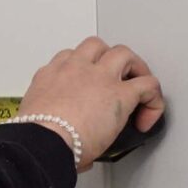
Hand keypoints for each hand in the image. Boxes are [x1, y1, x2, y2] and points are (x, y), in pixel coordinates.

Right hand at [18, 37, 163, 171]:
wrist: (43, 141)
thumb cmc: (35, 136)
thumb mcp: (34, 119)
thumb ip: (52, 121)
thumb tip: (68, 142)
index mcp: (49, 77)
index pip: (67, 59)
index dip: (81, 69)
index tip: (87, 88)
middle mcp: (73, 69)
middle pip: (95, 46)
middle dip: (108, 59)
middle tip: (115, 78)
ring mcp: (98, 77)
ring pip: (123, 53)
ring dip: (133, 68)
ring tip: (136, 88)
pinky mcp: (121, 93)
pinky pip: (148, 84)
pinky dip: (153, 99)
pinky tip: (146, 116)